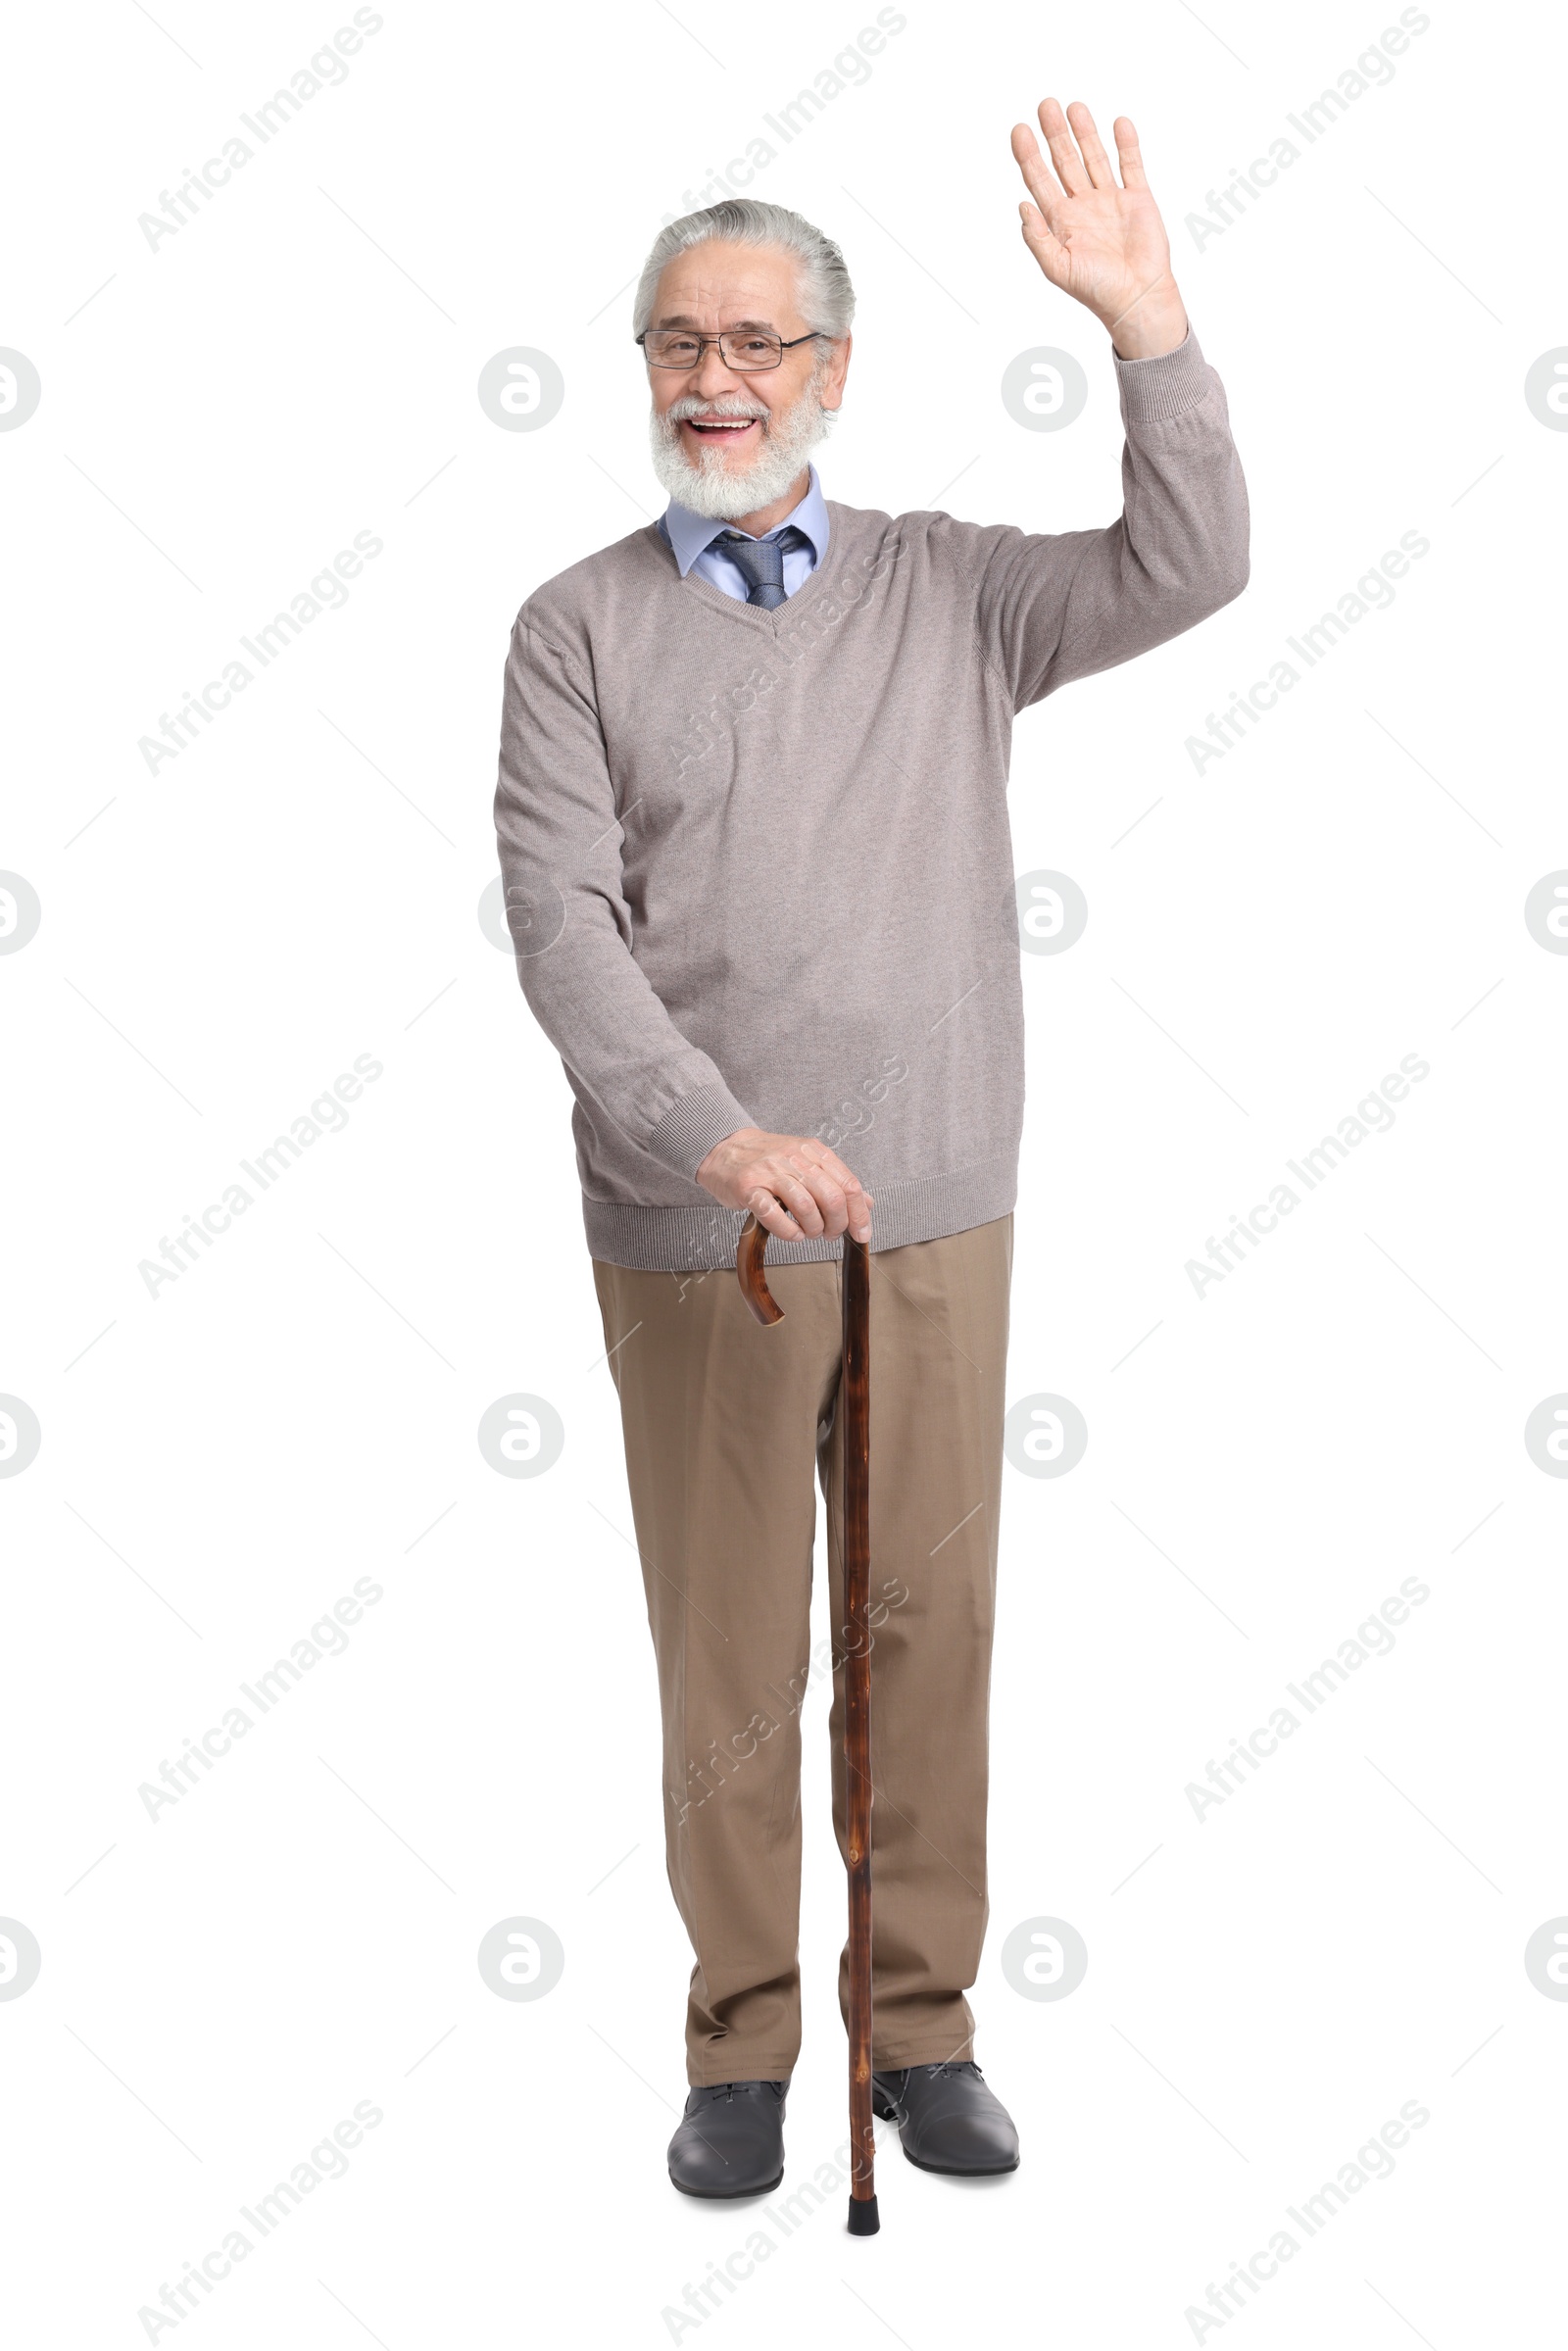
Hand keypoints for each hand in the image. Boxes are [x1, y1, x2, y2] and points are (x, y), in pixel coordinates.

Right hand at [696, 1127, 872, 1244]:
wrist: (724, 1148)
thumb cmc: (767, 1160)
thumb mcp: (806, 1162)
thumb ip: (836, 1181)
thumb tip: (866, 1204)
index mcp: (813, 1151)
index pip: (849, 1185)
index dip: (859, 1214)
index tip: (861, 1233)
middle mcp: (794, 1158)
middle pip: (832, 1198)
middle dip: (836, 1225)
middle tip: (829, 1234)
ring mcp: (770, 1172)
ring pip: (806, 1207)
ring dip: (813, 1229)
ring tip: (809, 1233)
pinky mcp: (748, 1188)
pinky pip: (775, 1216)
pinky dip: (789, 1232)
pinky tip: (792, 1234)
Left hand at [1010, 98, 1187, 358]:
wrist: (1137, 297)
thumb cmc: (1096, 290)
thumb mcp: (1058, 268)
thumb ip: (1037, 238)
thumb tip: (1022, 205)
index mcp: (1061, 221)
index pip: (1040, 180)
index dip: (1029, 155)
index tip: (1020, 131)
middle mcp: (1083, 205)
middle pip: (1065, 161)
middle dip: (1054, 134)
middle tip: (1045, 105)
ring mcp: (1110, 199)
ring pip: (1094, 157)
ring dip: (1084, 133)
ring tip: (1074, 107)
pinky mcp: (1137, 198)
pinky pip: (1131, 164)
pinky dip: (1126, 144)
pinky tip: (1118, 123)